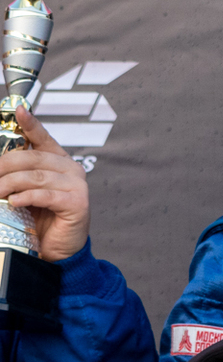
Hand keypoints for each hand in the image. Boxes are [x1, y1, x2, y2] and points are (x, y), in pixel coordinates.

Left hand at [0, 109, 89, 262]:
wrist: (57, 251)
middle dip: (3, 166)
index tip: (18, 109)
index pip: (42, 137)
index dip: (30, 123)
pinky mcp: (77, 203)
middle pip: (31, 158)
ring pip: (35, 176)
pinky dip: (25, 198)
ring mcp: (77, 184)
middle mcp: (70, 168)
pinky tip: (13, 203)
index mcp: (58, 162)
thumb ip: (15, 177)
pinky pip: (45, 194)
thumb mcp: (24, 193)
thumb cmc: (39, 220)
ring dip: (8, 184)